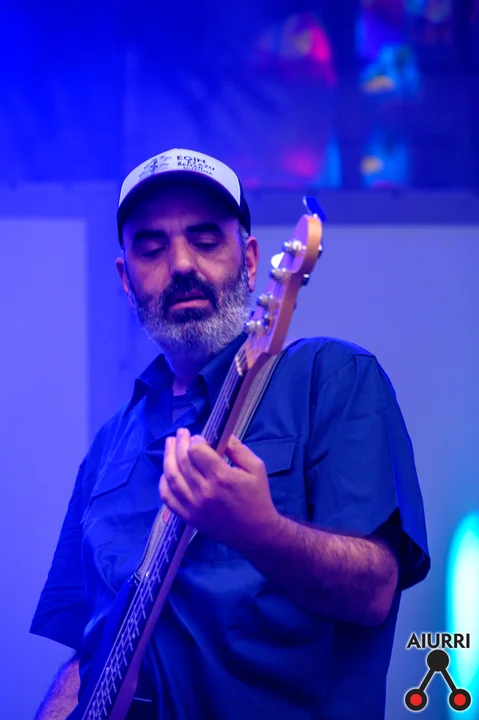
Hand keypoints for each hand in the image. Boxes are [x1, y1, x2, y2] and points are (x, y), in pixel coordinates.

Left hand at [160, 428, 280, 551]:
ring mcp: (193, 506)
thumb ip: (237, 448)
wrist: (255, 532)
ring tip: (169, 444)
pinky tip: (166, 471)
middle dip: (179, 443)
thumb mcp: (255, 467)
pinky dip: (163, 482)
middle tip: (181, 433)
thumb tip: (220, 434)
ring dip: (167, 457)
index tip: (199, 437)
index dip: (195, 440)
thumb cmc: (257, 497)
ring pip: (171, 477)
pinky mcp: (188, 517)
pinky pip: (168, 497)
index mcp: (221, 477)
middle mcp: (204, 491)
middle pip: (182, 461)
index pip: (197, 451)